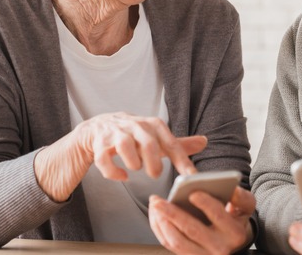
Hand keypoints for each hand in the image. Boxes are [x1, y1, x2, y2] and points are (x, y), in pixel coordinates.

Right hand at [77, 112, 206, 179]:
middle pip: (148, 143)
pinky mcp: (98, 143)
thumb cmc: (133, 135)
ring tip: (136, 168)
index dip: (182, 160)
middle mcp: (134, 125)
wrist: (97, 128)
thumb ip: (179, 143)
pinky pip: (103, 159)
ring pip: (124, 146)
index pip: (171, 142)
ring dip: (132, 162)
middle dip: (154, 162)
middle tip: (155, 174)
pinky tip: (122, 176)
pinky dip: (113, 171)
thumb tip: (204, 141)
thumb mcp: (156, 137)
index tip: (190, 176)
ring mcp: (115, 133)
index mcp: (152, 125)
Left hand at [149, 186, 255, 254]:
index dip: (206, 204)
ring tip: (155, 206)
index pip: (219, 216)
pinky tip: (156, 215)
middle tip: (158, 200)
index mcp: (234, 233)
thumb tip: (231, 190)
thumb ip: (241, 197)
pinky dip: (160, 230)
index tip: (193, 192)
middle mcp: (220, 248)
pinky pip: (170, 245)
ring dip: (162, 223)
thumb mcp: (245, 206)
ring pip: (177, 242)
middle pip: (192, 230)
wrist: (231, 241)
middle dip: (173, 213)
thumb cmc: (234, 217)